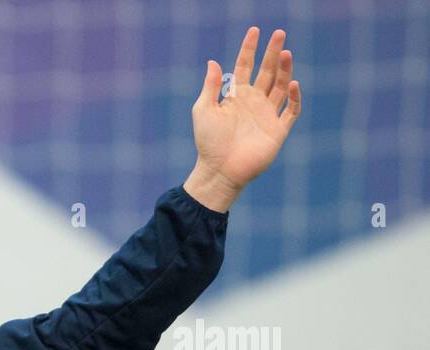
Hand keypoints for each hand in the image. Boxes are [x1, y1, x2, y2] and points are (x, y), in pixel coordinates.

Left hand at [184, 27, 302, 211]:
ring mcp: (267, 115)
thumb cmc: (208, 142)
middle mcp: (254, 102)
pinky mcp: (278, 130)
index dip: (249, 49)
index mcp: (236, 96)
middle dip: (273, 52)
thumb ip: (210, 86)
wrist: (219, 171)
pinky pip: (291, 110)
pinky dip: (295, 97)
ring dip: (285, 70)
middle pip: (267, 71)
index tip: (255, 31)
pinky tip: (294, 83)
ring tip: (286, 53)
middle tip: (279, 33)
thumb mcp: (203, 111)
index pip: (245, 66)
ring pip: (281, 86)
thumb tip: (213, 61)